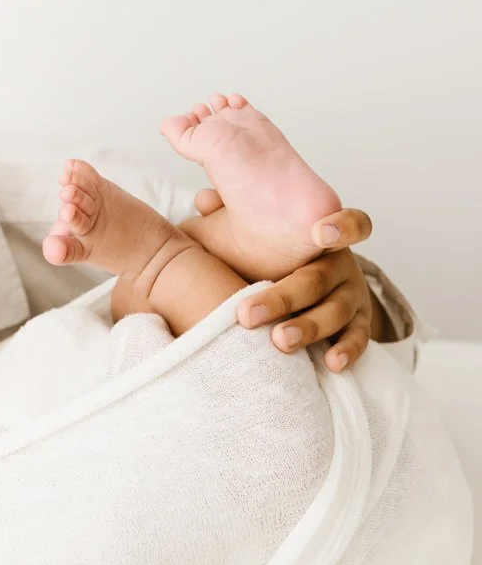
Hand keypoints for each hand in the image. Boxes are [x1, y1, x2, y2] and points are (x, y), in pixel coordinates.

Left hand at [193, 192, 376, 370]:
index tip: (318, 233)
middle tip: (246, 315)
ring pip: (336, 312)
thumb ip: (229, 214)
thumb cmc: (272, 251)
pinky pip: (358, 339)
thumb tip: (204, 200)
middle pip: (317, 280)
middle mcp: (341, 265)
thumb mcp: (254, 228)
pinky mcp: (359, 324)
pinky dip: (347, 350)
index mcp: (321, 235)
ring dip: (309, 328)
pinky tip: (331, 364)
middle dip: (282, 298)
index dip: (341, 226)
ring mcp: (352, 296)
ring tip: (280, 341)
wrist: (312, 280)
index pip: (349, 223)